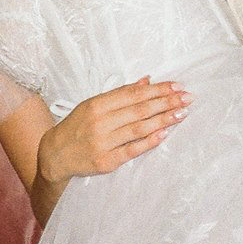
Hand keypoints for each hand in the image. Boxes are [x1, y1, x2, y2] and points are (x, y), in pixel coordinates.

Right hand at [36, 77, 188, 182]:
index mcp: (97, 104)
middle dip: (166, 102)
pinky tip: (164, 133)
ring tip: (181, 113)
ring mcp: (103, 142)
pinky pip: (132, 150)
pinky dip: (149, 141)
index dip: (157, 90)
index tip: (176, 86)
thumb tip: (147, 81)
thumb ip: (121, 94)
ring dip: (163, 120)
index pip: (133, 94)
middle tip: (187, 98)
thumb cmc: (77, 126)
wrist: (55, 155)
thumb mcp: (93, 104)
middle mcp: (100, 122)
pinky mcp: (106, 162)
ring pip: (139, 128)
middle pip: (139, 109)